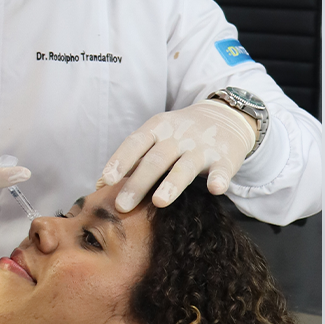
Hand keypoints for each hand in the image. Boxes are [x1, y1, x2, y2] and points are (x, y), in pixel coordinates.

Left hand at [99, 99, 258, 210]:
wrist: (224, 117)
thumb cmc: (180, 134)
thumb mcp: (156, 137)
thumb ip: (133, 159)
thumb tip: (99, 185)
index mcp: (157, 128)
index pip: (135, 143)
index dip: (121, 160)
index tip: (106, 180)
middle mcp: (178, 137)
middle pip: (156, 160)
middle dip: (138, 183)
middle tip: (122, 205)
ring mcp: (202, 148)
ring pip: (185, 167)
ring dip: (172, 184)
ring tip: (159, 202)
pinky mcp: (225, 159)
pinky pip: (221, 170)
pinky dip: (219, 179)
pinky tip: (215, 189)